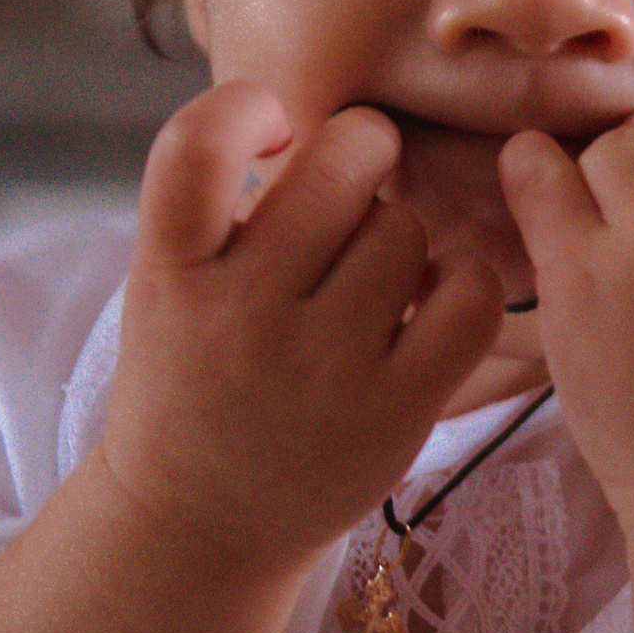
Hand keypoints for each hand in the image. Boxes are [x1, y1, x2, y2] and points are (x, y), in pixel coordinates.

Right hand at [99, 84, 502, 566]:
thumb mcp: (164, 290)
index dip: (244, 106)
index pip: (197, 145)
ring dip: (400, 234)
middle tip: (351, 185)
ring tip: (369, 275)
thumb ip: (222, 211)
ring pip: (406, 228)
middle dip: (360, 156)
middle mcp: (242, 317)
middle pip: (343, 164)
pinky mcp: (394, 413)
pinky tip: (431, 296)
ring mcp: (322, 369)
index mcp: (171, 276)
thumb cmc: (190, 383)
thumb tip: (327, 122)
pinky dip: (464, 280)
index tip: (271, 125)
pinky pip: (469, 297)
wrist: (198, 525)